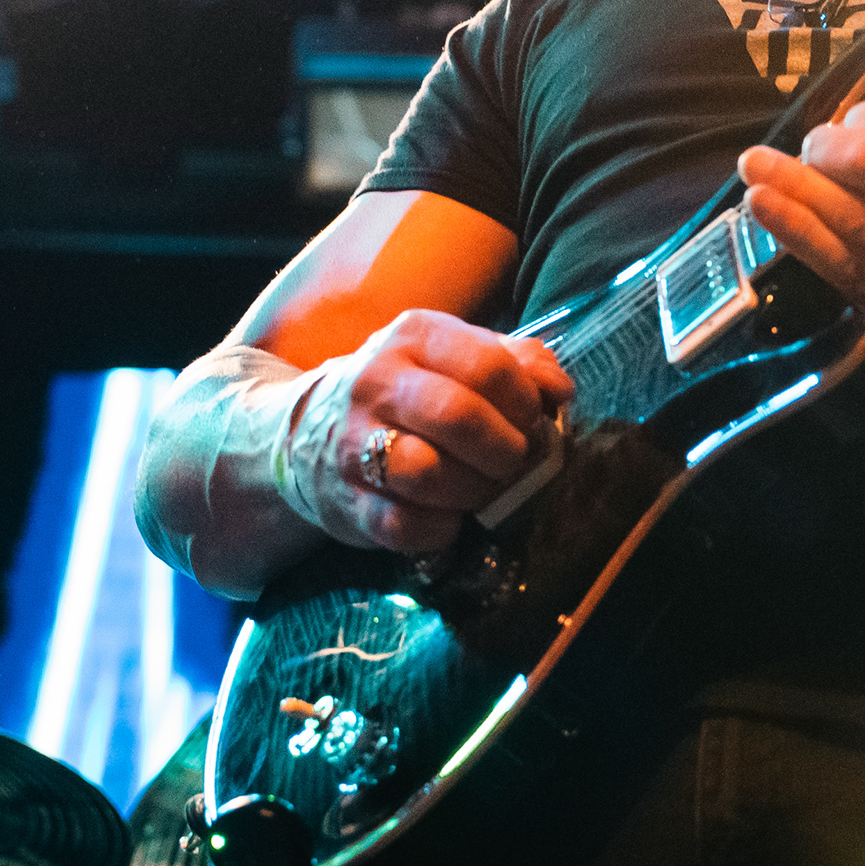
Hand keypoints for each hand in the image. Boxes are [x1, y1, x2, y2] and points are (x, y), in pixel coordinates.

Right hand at [279, 311, 571, 557]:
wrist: (305, 431)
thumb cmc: (410, 391)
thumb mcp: (457, 356)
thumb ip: (518, 362)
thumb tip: (559, 390)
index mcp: (415, 336)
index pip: (489, 366)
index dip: (525, 403)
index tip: (532, 423)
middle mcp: (377, 382)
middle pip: (460, 418)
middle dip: (506, 451)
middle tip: (514, 464)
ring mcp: (354, 443)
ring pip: (428, 474)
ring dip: (475, 492)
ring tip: (484, 491)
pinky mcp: (347, 501)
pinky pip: (404, 525)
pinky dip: (440, 529)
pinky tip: (449, 518)